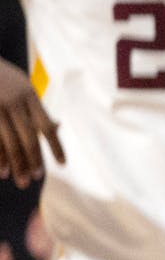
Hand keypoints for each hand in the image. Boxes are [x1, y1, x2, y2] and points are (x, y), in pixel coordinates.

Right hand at [0, 61, 63, 187]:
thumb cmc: (4, 78)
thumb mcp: (23, 87)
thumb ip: (36, 108)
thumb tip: (58, 127)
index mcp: (30, 96)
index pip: (46, 126)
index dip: (55, 146)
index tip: (62, 164)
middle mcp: (15, 103)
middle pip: (28, 137)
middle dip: (34, 160)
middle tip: (36, 178)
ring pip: (9, 142)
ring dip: (16, 164)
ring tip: (22, 181)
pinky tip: (2, 171)